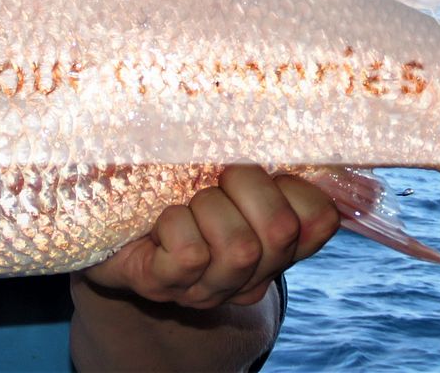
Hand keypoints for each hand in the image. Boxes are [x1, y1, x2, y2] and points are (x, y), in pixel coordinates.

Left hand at [83, 166, 337, 307]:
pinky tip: (159, 221)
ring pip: (239, 247)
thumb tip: (337, 156)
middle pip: (280, 229)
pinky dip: (174, 224)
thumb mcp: (222, 156)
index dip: (294, 186)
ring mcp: (207, 286)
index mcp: (274, 239)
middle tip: (215, 178)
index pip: (320, 219)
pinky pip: (191, 255)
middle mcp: (249, 271)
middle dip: (245, 186)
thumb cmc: (171, 174)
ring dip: (207, 207)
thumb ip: (270, 153)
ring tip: (185, 201)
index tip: (260, 168)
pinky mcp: (163, 286)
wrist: (102, 209)